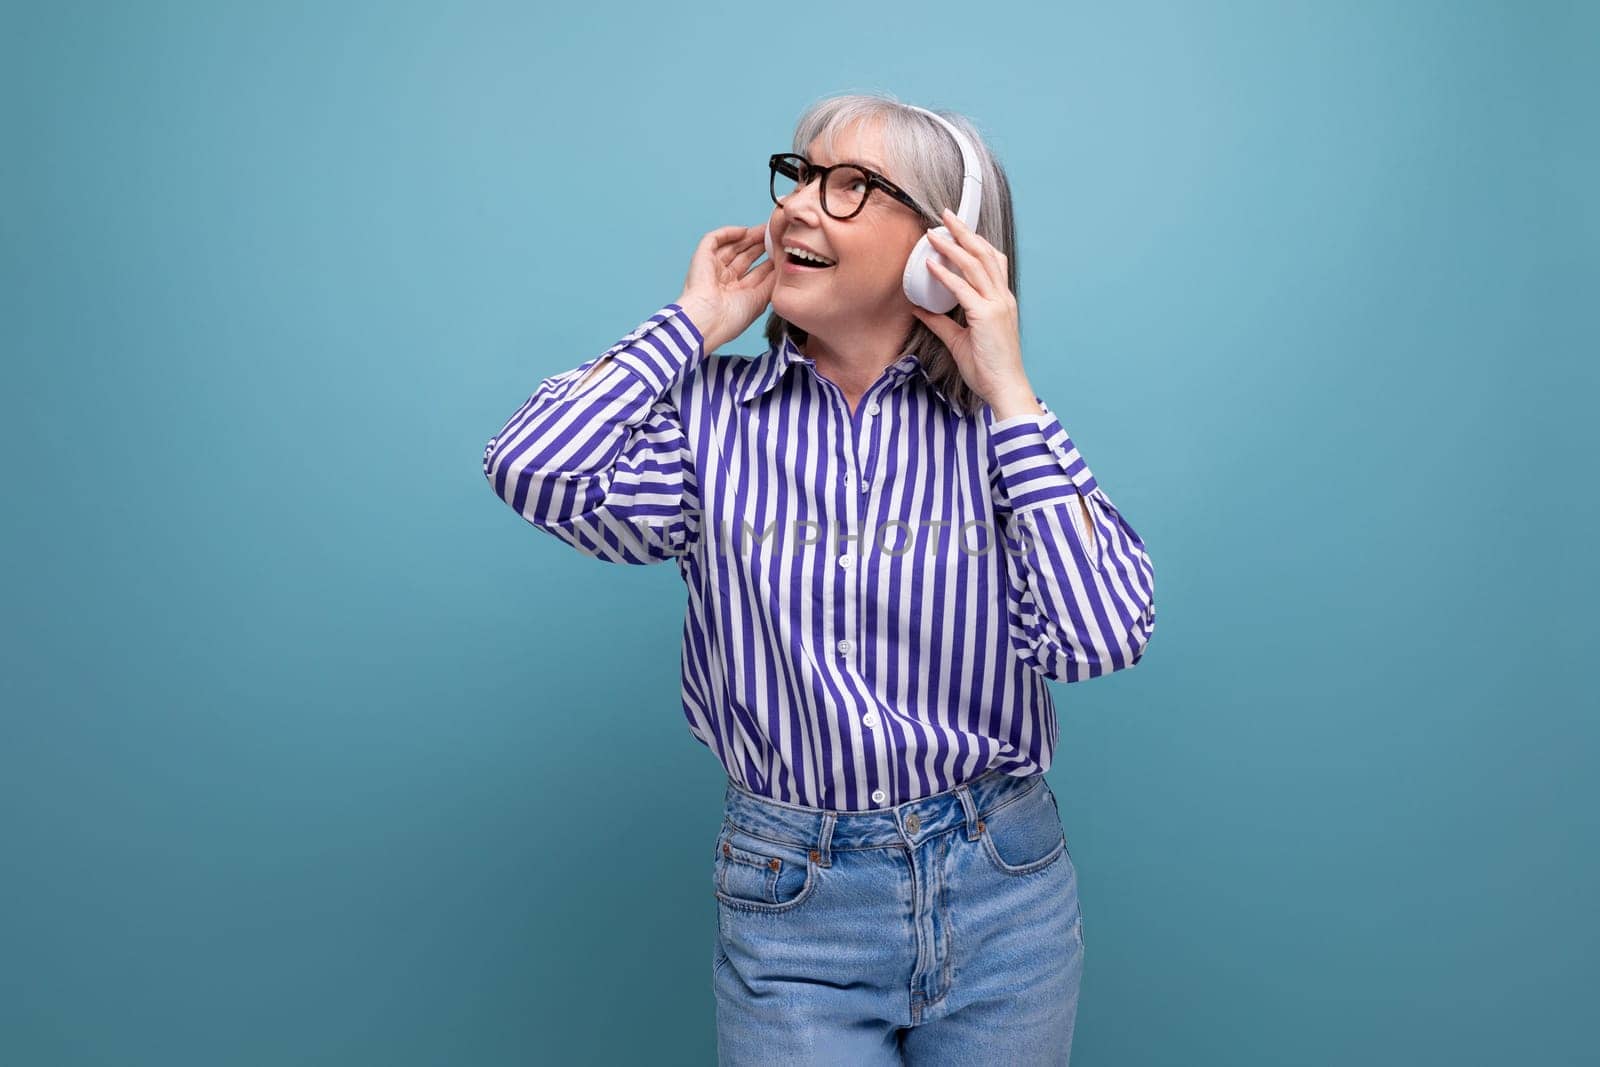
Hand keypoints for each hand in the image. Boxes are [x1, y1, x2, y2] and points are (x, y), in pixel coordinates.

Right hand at [677, 224, 776, 352]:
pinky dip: (728, 233)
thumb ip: (772, 280)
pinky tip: (744, 231)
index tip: (783, 251)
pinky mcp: (701, 258)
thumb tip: (782, 264)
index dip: (769, 260)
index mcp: (736, 294)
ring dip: (748, 236)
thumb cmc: (732, 318)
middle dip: (760, 245)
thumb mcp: (760, 299)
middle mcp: (724, 281)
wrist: (708, 320)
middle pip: (744, 256)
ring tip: (766, 229)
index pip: (755, 271)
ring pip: (731, 246)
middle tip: (776, 234)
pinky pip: (714, 239)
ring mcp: (712, 268)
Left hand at [909, 208, 1036, 413]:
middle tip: (946, 215)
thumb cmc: (988, 368)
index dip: (974, 241)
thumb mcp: (959, 341)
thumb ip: (941, 322)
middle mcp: (1001, 297)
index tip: (957, 229)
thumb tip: (920, 309)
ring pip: (975, 265)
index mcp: (1000, 300)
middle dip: (964, 232)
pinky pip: (963, 289)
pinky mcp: (986, 316)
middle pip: (984, 254)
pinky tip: (931, 265)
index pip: (991, 261)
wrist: (1004, 388)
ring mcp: (996, 305)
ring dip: (953, 245)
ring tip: (934, 233)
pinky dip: (946, 275)